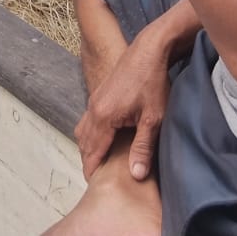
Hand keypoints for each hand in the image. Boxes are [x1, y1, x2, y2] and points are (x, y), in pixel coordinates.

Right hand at [75, 28, 172, 181]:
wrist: (149, 49)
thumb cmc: (153, 82)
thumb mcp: (153, 118)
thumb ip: (143, 147)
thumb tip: (136, 174)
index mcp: (103, 117)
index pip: (93, 151)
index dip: (93, 170)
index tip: (95, 186)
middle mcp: (94, 108)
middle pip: (84, 142)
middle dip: (88, 160)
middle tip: (96, 178)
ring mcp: (95, 99)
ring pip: (83, 129)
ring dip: (89, 146)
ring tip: (99, 161)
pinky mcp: (100, 93)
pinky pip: (88, 119)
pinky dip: (91, 133)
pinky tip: (103, 138)